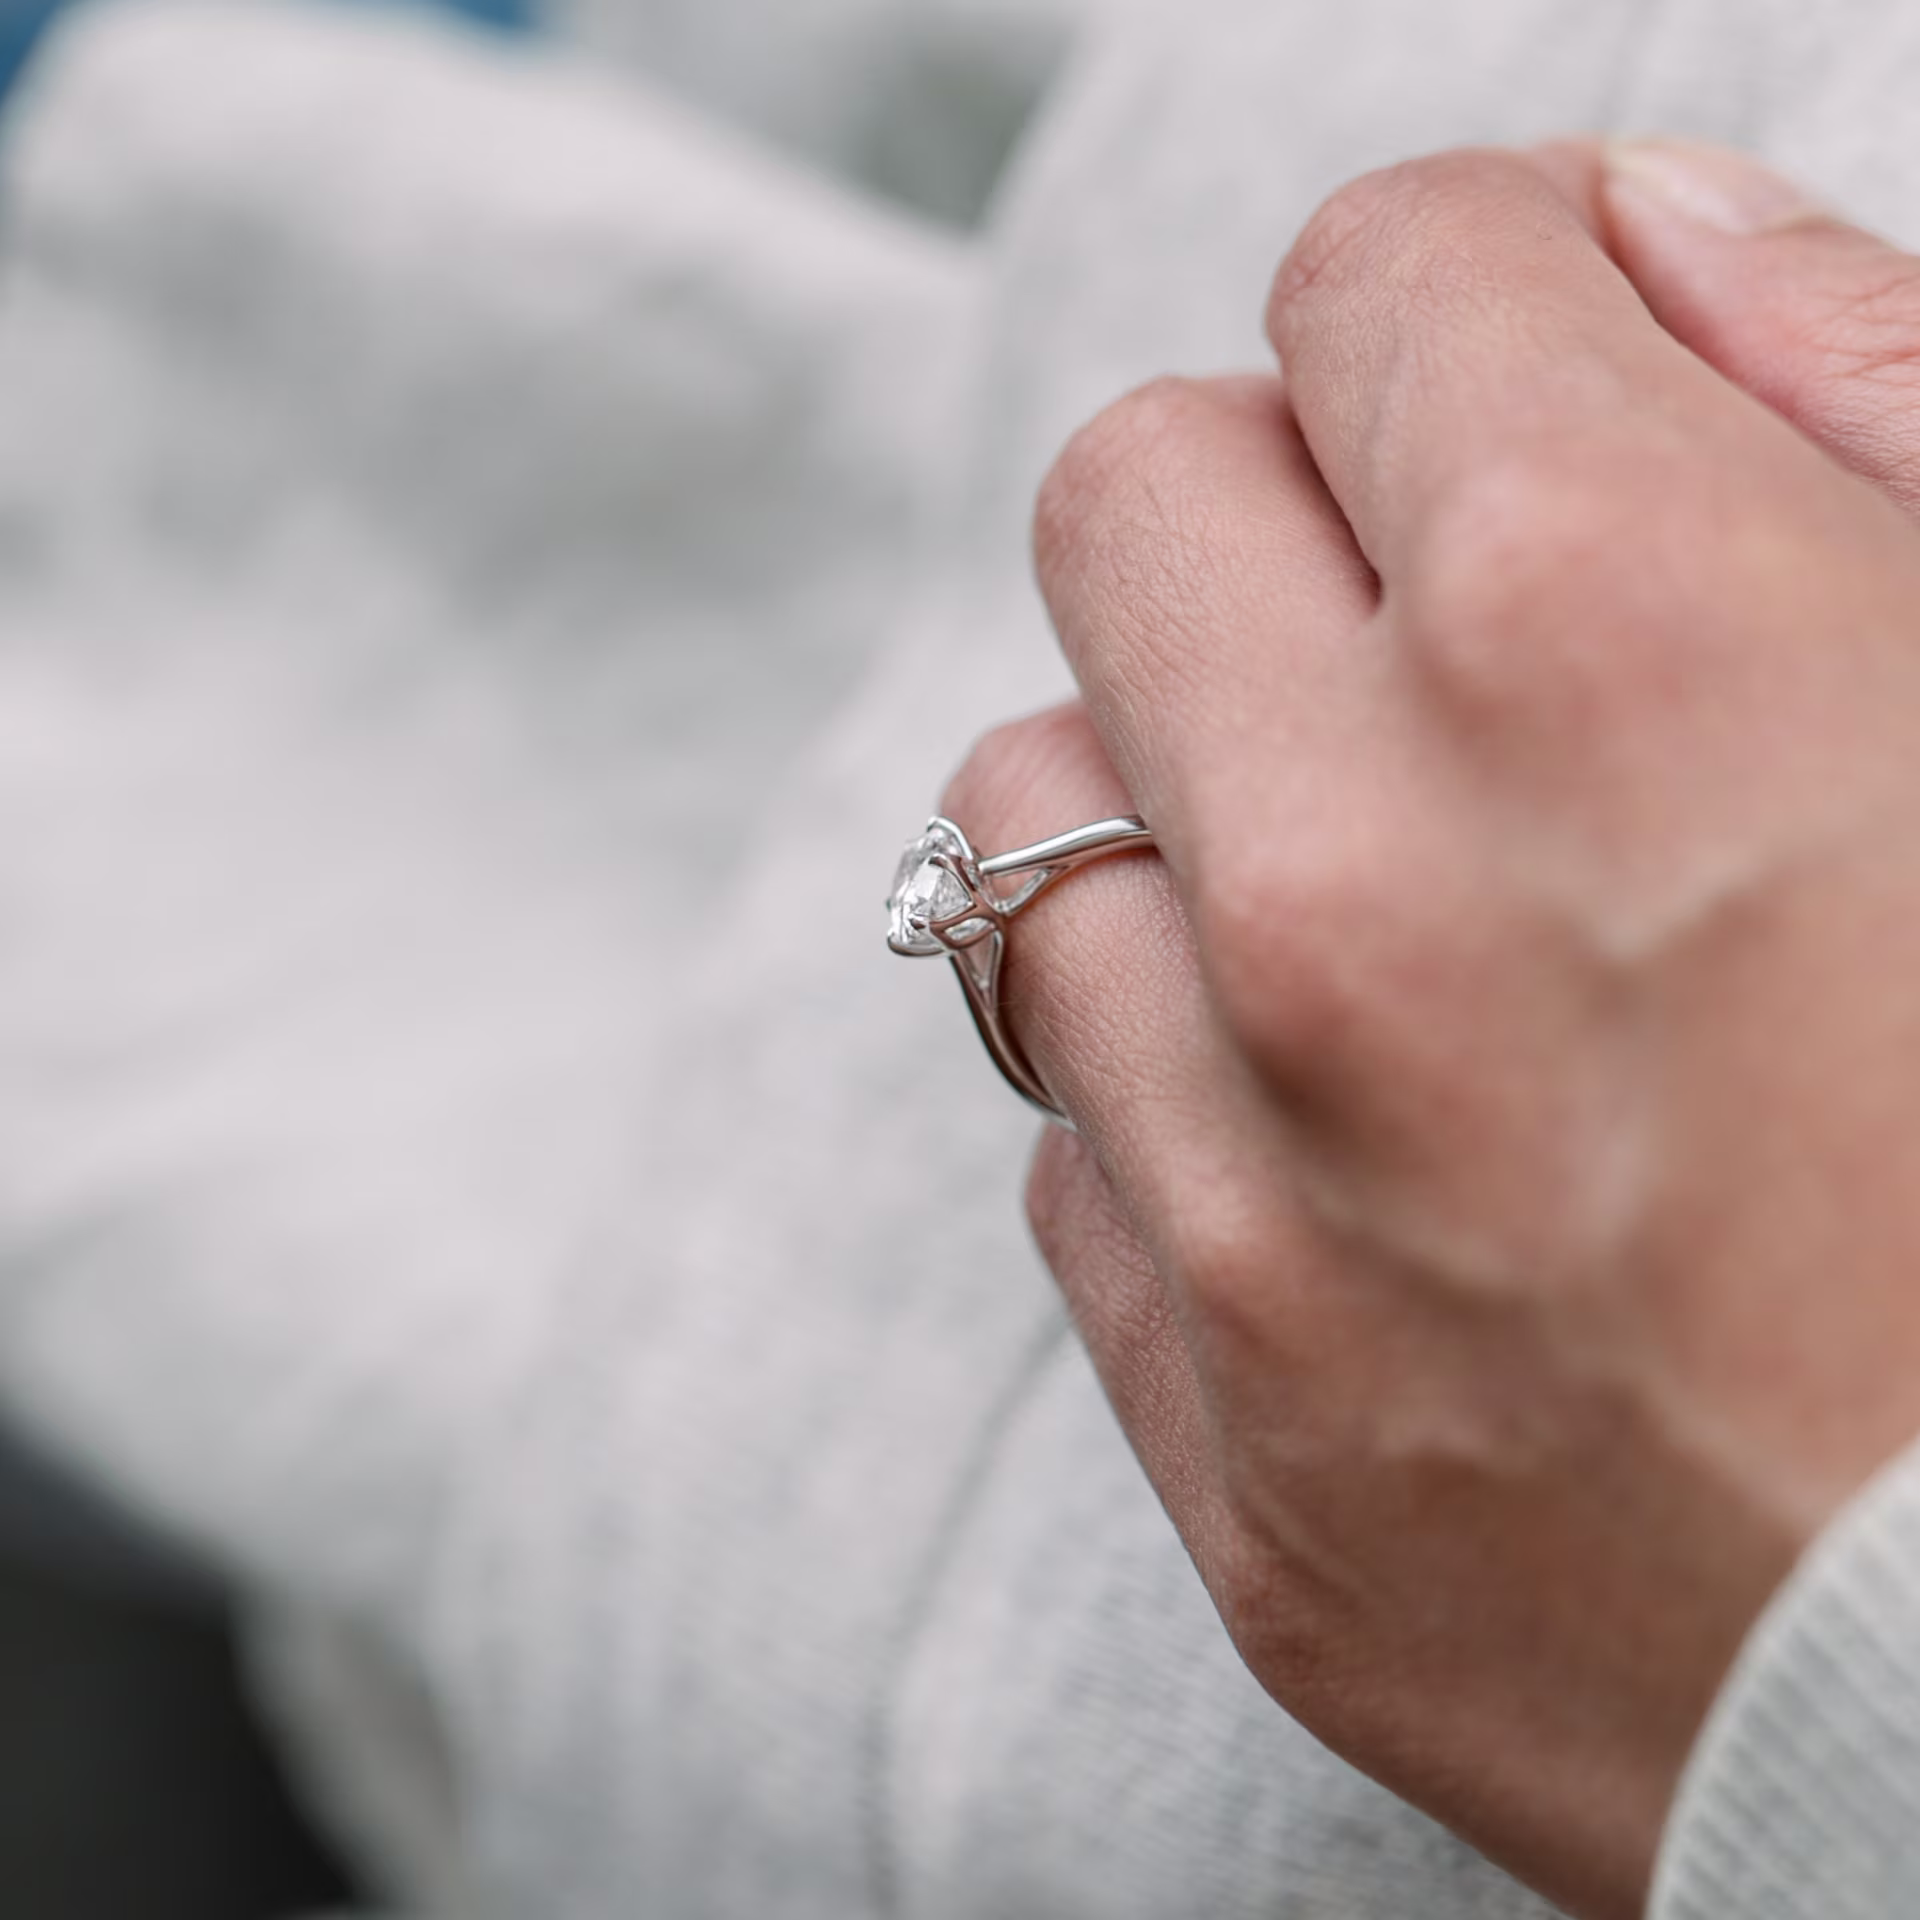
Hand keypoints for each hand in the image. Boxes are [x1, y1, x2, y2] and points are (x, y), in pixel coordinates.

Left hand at [944, 141, 1919, 1917]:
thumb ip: (1867, 389)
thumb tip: (1636, 238)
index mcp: (1608, 638)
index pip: (1373, 275)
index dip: (1482, 302)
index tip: (1545, 388)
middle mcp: (1361, 899)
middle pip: (1131, 503)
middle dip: (1274, 514)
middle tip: (1428, 628)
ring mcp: (1256, 1188)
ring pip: (1030, 821)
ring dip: (1184, 812)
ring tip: (1391, 907)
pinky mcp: (1227, 1417)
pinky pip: (1079, 1132)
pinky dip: (1183, 1087)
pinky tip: (1370, 1147)